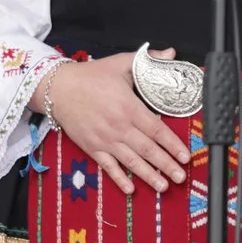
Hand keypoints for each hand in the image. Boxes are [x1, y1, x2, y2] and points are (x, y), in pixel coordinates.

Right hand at [44, 51, 192, 194]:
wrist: (56, 88)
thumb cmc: (89, 76)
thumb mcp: (120, 63)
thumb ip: (147, 60)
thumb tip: (170, 54)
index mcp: (128, 107)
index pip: (156, 130)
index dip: (172, 144)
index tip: (185, 156)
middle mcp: (118, 126)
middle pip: (148, 150)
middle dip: (166, 165)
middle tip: (180, 177)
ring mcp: (104, 139)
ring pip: (131, 161)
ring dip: (148, 175)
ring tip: (163, 186)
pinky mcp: (91, 147)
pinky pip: (108, 166)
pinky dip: (118, 178)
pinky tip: (129, 189)